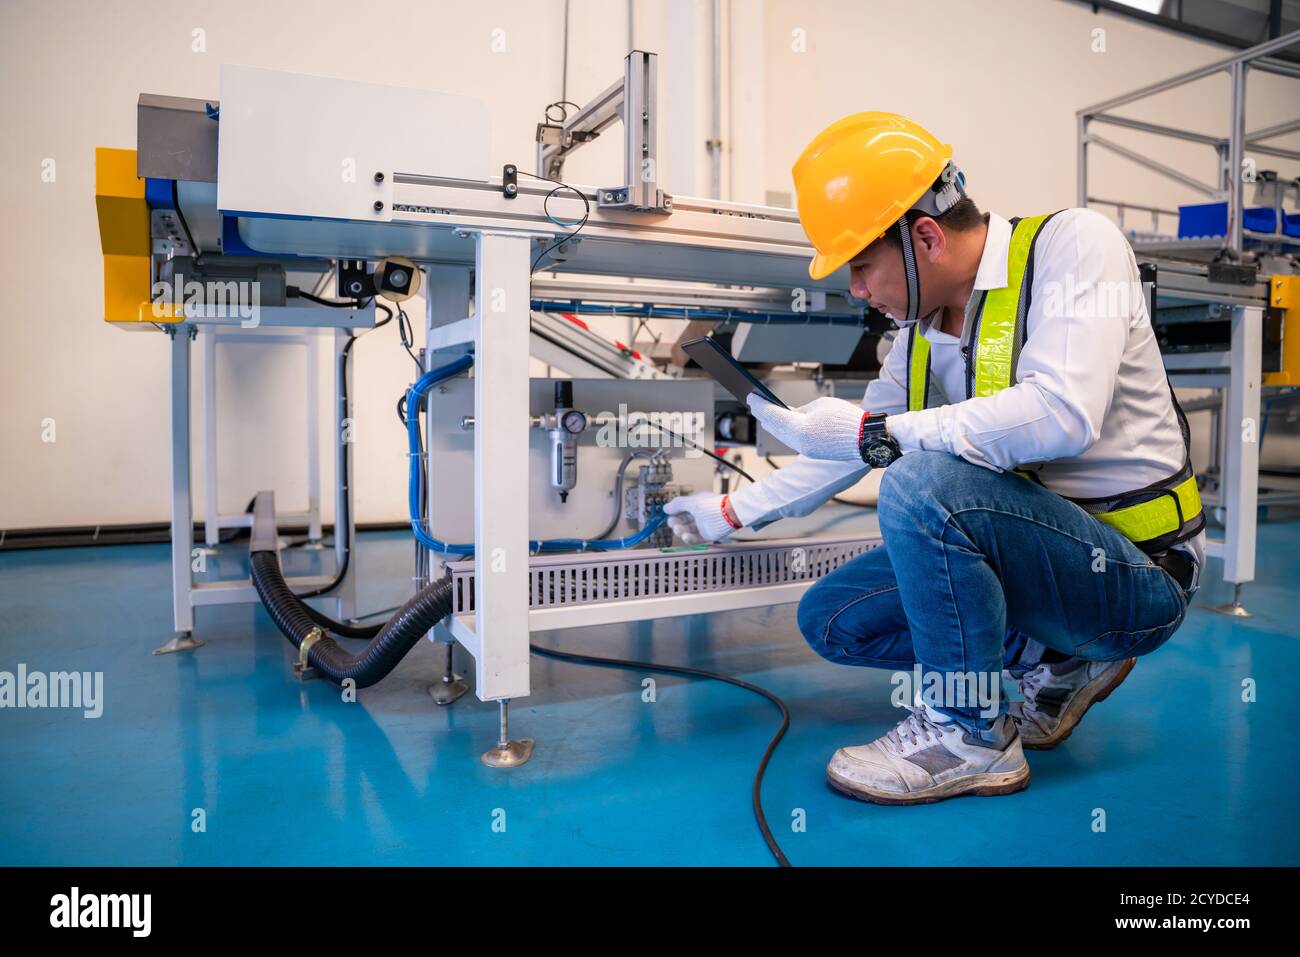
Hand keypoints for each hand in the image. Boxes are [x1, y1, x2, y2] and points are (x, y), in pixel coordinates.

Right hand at [663, 492, 738, 544]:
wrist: (730, 514)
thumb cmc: (713, 506)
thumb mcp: (692, 502)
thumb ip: (677, 504)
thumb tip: (665, 508)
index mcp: (694, 503)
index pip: (679, 509)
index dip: (673, 513)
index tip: (668, 515)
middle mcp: (698, 514)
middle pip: (681, 521)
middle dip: (675, 523)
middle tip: (675, 525)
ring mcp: (702, 525)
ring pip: (686, 530)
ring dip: (681, 532)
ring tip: (680, 532)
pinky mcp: (706, 535)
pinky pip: (694, 539)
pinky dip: (689, 539)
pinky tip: (686, 538)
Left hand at [746, 394, 866, 461]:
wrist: (866, 440)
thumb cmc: (846, 419)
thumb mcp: (821, 405)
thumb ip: (801, 409)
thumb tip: (788, 413)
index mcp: (800, 428)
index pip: (772, 415)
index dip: (759, 404)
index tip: (750, 396)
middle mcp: (799, 442)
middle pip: (773, 427)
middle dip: (762, 414)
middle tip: (753, 402)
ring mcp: (805, 450)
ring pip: (781, 436)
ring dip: (771, 424)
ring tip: (763, 413)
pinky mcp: (812, 453)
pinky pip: (791, 440)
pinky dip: (782, 431)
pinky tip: (780, 425)